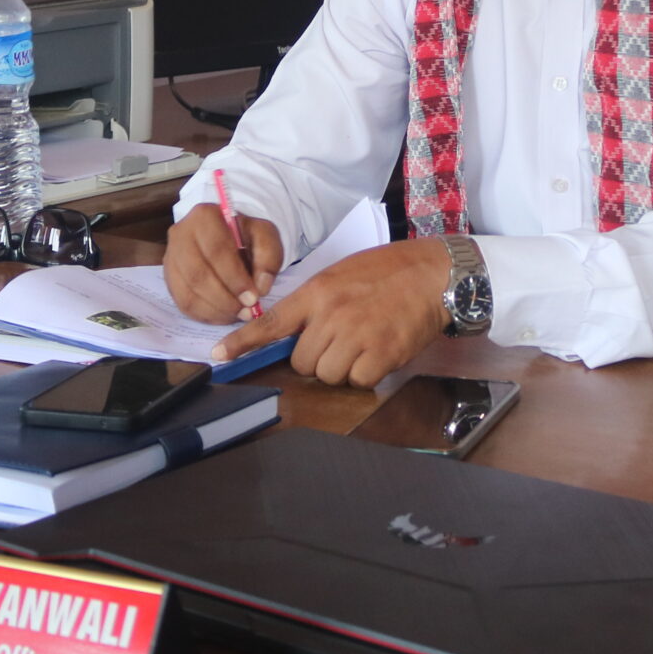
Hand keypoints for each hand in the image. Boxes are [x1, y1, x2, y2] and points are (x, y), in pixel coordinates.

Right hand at [165, 205, 283, 322]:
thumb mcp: (266, 236)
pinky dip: (204, 314)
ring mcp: (171, 256)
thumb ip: (269, 258)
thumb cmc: (246, 235)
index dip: (234, 278)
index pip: (217, 250)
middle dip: (224, 299)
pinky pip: (182, 302)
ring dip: (215, 310)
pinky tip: (223, 316)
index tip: (252, 298)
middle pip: (197, 274)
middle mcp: (180, 233)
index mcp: (205, 215)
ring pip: (187, 291)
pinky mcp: (169, 276)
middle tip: (246, 312)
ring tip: (237, 315)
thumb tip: (260, 287)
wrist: (226, 234)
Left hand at [214, 239, 449, 386]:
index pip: (272, 322)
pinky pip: (357, 382)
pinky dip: (366, 375)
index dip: (243, 342)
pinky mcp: (381, 355)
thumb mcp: (339, 276)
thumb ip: (314, 304)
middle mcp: (331, 315)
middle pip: (301, 361)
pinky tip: (379, 353)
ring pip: (327, 375)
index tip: (219, 357)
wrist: (433, 274)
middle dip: (316, 358)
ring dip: (341, 369)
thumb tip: (293, 334)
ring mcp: (356, 336)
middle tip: (340, 341)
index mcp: (317, 292)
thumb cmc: (387, 272)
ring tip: (361, 345)